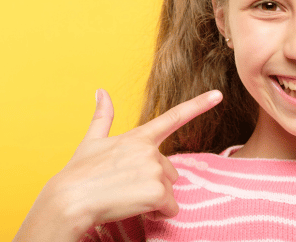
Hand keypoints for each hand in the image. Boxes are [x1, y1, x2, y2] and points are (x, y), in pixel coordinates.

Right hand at [14, 89, 222, 241]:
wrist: (67, 200)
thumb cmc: (78, 174)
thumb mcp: (90, 142)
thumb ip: (102, 117)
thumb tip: (100, 91)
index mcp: (139, 136)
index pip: (174, 117)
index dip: (199, 104)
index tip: (218, 94)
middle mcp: (150, 150)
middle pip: (170, 171)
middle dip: (154, 182)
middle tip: (126, 186)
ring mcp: (155, 170)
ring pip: (169, 190)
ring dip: (154, 199)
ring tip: (126, 197)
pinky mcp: (158, 191)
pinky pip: (170, 207)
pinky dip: (157, 213)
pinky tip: (135, 208)